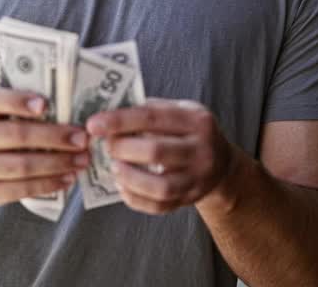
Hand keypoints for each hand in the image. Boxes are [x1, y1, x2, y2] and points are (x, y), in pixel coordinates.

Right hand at [0, 86, 89, 205]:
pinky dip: (49, 183)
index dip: (18, 101)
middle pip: (16, 135)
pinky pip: (22, 189)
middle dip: (54, 137)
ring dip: (58, 163)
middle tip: (82, 138)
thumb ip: (19, 105)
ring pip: (22, 165)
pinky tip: (68, 177)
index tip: (46, 104)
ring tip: (82, 159)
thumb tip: (66, 105)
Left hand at [85, 98, 237, 214]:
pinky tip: (122, 185)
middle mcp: (202, 150)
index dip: (120, 121)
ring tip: (114, 167)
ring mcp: (198, 179)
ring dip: (129, 177)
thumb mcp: (181, 111)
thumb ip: (151, 110)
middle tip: (106, 146)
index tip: (94, 124)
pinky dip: (135, 198)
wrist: (223, 165)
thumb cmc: (191, 132)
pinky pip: (159, 206)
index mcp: (197, 121)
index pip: (153, 117)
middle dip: (123, 149)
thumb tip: (110, 113)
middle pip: (156, 152)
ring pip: (160, 186)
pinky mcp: (189, 199)